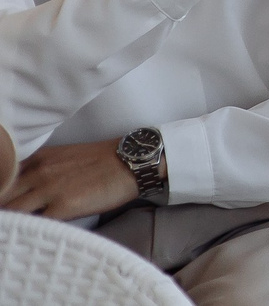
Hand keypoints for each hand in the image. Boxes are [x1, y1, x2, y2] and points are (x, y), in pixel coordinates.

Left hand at [0, 140, 138, 218]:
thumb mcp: (66, 156)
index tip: (9, 203)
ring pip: (12, 212)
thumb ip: (42, 169)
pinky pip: (34, 225)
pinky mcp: (62, 208)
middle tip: (12, 217)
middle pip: (3, 196)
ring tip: (21, 229)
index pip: (4, 179)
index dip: (4, 194)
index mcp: (39, 158)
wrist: (134, 161)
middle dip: (5, 207)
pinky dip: (31, 231)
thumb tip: (27, 191)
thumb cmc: (105, 160)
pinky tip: (35, 234)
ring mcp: (49, 190)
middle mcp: (39, 172)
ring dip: (14, 221)